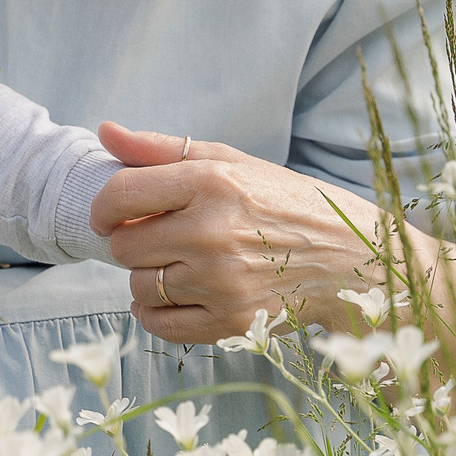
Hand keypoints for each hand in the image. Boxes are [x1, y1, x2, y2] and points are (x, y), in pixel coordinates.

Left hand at [91, 123, 455, 349]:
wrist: (351, 258)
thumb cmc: (284, 202)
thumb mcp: (231, 161)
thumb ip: (160, 148)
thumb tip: (104, 130)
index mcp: (212, 182)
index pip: (119, 196)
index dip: (104, 208)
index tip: (111, 214)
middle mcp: (213, 232)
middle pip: (124, 247)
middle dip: (133, 241)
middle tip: (162, 238)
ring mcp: (222, 282)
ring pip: (139, 287)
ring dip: (148, 278)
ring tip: (180, 265)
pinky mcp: (232, 322)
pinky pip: (159, 325)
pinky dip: (156, 313)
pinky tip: (178, 295)